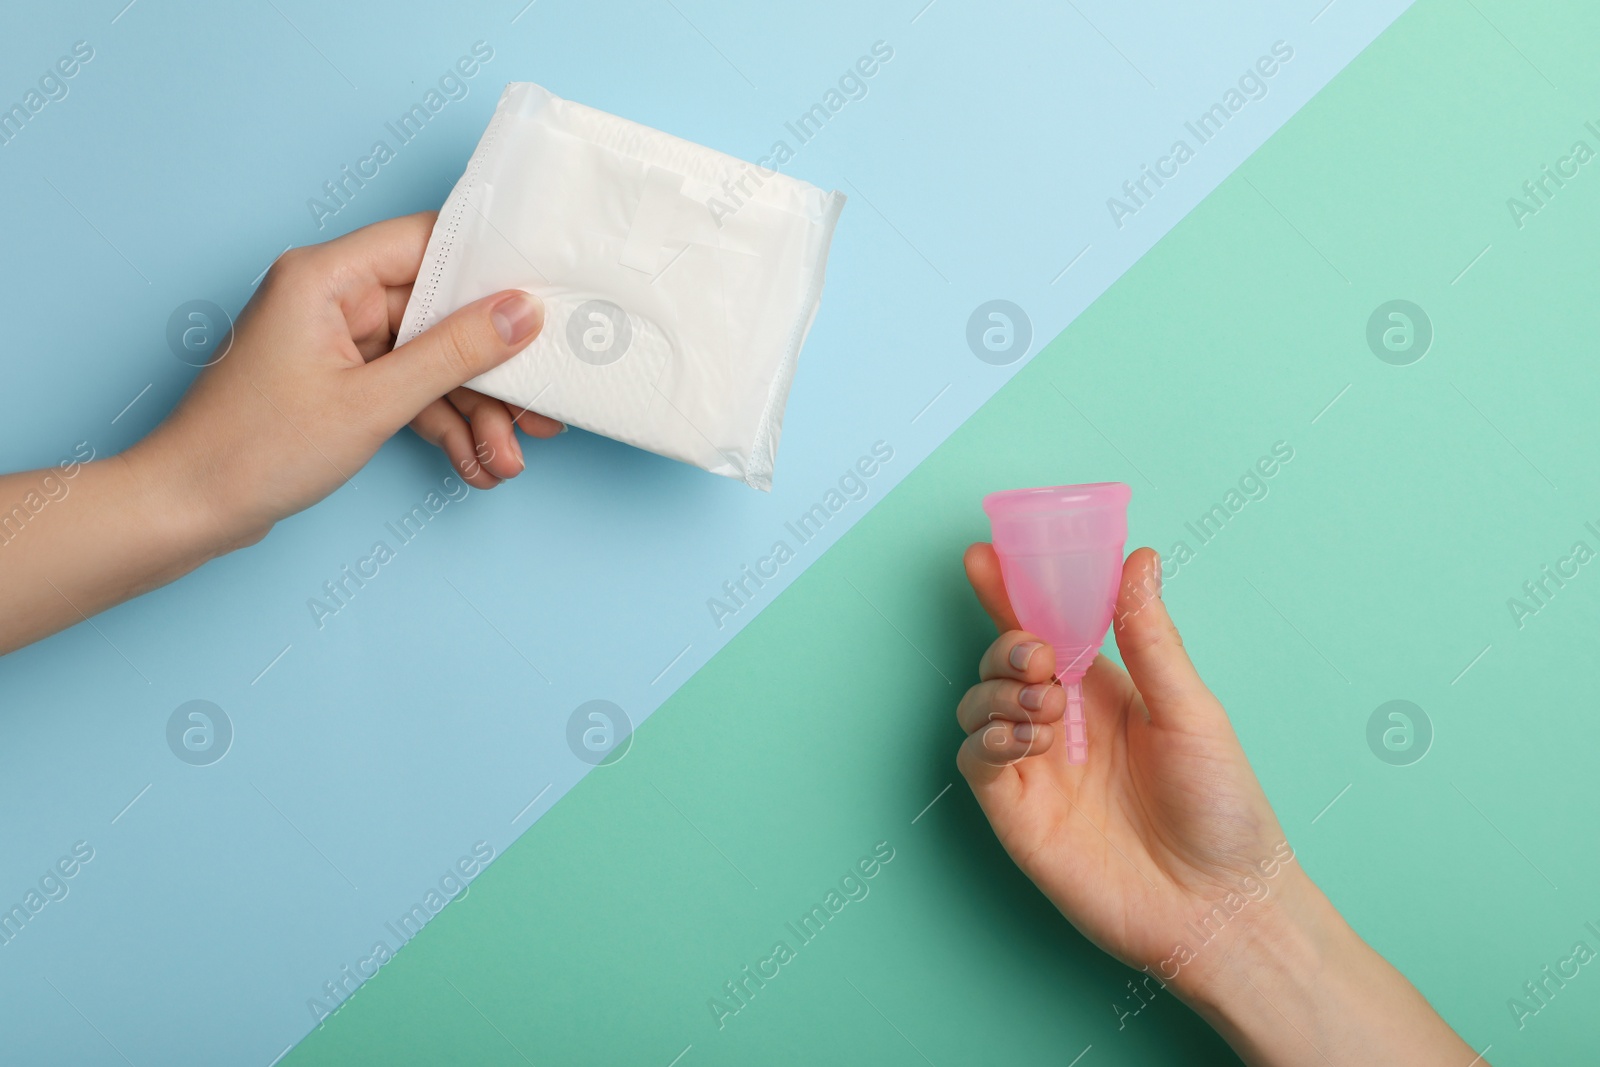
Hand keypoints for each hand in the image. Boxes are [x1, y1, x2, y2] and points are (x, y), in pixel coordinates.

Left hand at [130, 212, 561, 547]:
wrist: (186, 510)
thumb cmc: (252, 449)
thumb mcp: (371, 403)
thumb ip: (453, 354)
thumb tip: (519, 313)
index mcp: (324, 276)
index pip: (428, 243)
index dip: (490, 270)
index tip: (542, 299)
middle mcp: (330, 298)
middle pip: (438, 314)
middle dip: (490, 371)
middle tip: (538, 408)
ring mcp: (335, 342)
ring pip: (429, 361)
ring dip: (472, 412)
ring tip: (505, 459)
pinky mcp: (339, 382)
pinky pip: (407, 391)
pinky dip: (441, 426)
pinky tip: (473, 463)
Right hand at [957, 544, 1295, 998]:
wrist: (1221, 906)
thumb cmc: (1223, 812)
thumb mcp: (1192, 711)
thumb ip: (1151, 638)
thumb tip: (1139, 558)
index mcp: (1106, 690)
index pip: (1047, 625)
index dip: (1011, 590)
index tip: (985, 555)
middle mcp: (1063, 723)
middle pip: (1004, 660)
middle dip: (1007, 643)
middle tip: (1040, 657)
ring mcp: (1036, 767)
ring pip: (978, 704)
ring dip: (999, 690)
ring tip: (1046, 708)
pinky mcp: (1016, 813)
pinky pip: (975, 760)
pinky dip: (988, 738)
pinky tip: (1028, 742)